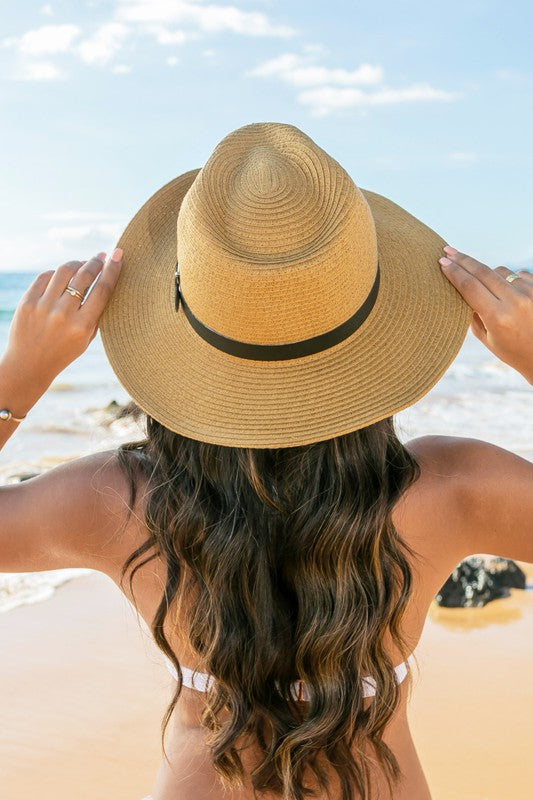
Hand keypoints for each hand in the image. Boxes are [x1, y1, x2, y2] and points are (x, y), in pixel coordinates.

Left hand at [1, 249, 122, 392]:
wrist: (29, 365)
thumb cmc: (64, 351)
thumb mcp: (87, 338)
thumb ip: (96, 313)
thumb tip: (105, 279)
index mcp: (82, 326)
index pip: (102, 290)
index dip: (112, 269)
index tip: (118, 254)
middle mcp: (63, 314)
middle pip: (84, 276)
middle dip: (95, 262)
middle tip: (101, 256)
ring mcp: (42, 307)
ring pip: (64, 271)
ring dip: (77, 264)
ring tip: (83, 264)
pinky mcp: (27, 302)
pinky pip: (45, 277)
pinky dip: (56, 273)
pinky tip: (63, 275)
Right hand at [439, 246, 532, 383]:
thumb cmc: (513, 351)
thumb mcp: (487, 339)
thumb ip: (473, 314)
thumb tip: (462, 288)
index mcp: (498, 318)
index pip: (469, 287)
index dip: (454, 272)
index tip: (442, 262)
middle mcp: (515, 302)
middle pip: (482, 272)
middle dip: (463, 260)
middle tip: (448, 250)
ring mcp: (530, 292)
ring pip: (500, 271)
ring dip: (488, 274)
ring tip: (487, 290)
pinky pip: (518, 274)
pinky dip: (508, 280)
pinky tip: (510, 295)